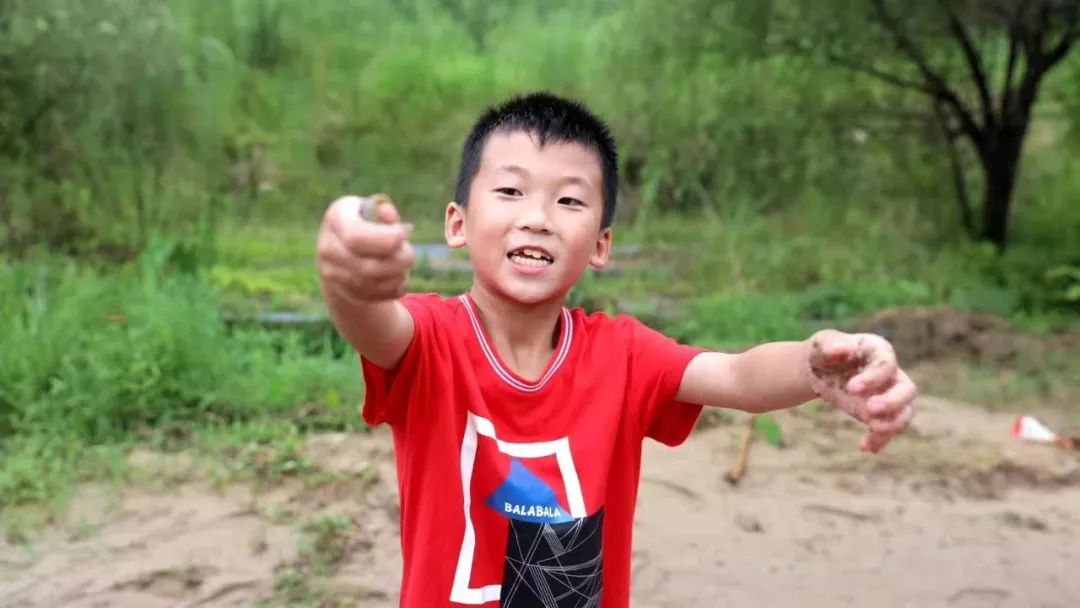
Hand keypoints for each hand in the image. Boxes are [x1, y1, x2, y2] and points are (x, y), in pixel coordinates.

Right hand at [316, 194, 413, 302]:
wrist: (348, 248)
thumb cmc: (368, 222)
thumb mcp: (375, 209)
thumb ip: (384, 210)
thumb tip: (388, 213)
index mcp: (336, 218)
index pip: (355, 237)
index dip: (385, 239)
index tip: (402, 234)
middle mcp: (328, 247)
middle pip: (367, 267)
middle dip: (398, 261)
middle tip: (408, 253)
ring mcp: (333, 273)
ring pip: (374, 284)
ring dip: (398, 274)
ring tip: (403, 264)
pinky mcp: (344, 292)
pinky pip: (378, 295)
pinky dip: (395, 287)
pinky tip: (396, 276)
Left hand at [807, 329, 916, 453]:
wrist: (821, 369)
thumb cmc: (825, 352)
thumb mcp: (822, 345)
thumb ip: (830, 345)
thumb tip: (841, 349)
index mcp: (879, 350)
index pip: (886, 364)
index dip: (873, 378)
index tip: (851, 388)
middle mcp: (891, 373)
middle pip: (906, 389)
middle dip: (892, 402)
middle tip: (869, 410)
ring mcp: (889, 394)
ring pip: (905, 412)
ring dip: (892, 424)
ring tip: (873, 430)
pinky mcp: (882, 413)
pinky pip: (889, 428)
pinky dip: (881, 439)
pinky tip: (866, 447)